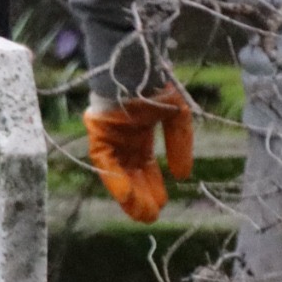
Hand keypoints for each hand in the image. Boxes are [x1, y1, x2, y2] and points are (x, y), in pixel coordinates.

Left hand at [84, 81, 196, 222]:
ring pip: (118, 173)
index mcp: (139, 134)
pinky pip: (104, 161)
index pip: (144, 167)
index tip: (163, 203)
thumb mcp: (177, 117)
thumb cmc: (156, 85)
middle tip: (151, 216)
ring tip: (142, 213)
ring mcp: (109, 137)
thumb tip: (183, 175)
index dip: (153, 185)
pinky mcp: (98, 133)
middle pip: (131, 174)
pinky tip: (127, 195)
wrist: (139, 66)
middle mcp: (123, 139)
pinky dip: (115, 178)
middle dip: (141, 196)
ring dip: (129, 194)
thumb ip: (179, 144)